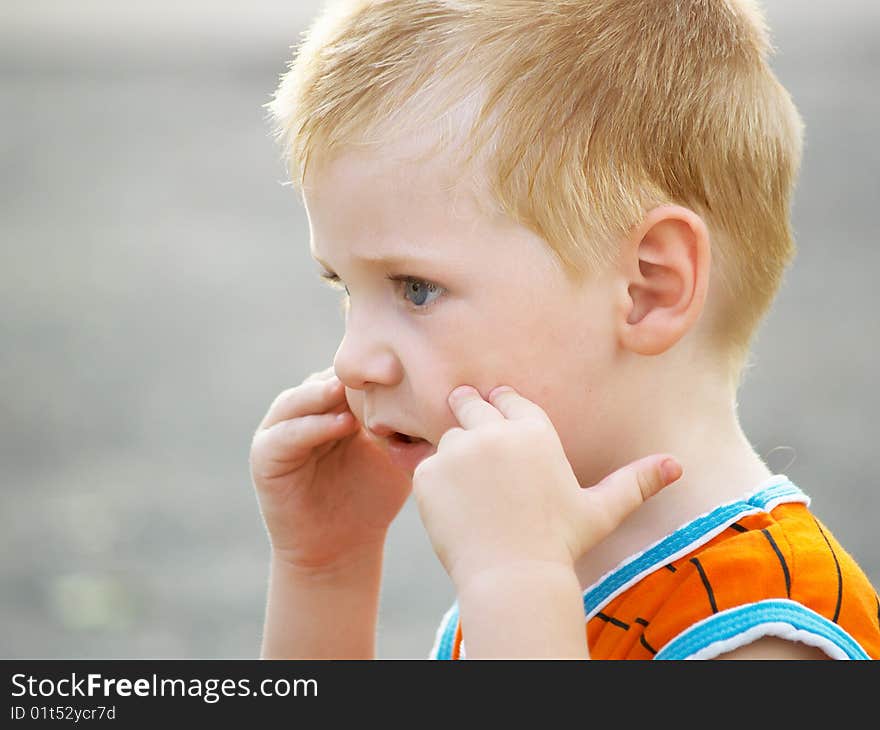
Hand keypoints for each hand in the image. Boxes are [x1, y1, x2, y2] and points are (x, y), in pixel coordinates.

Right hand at [249, 366, 412, 570]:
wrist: (340, 548)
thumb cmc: (373, 498)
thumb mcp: (396, 455)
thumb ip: (410, 427)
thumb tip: (448, 397)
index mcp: (335, 402)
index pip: (351, 372)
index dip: (375, 365)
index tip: (407, 356)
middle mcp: (306, 408)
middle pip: (326, 378)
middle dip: (352, 374)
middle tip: (381, 365)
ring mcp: (282, 428)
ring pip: (302, 398)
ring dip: (327, 392)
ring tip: (353, 390)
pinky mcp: (265, 454)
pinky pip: (287, 434)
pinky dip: (312, 426)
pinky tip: (342, 425)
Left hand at [412, 385, 681, 591]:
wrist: (513, 577)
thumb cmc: (560, 544)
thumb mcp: (601, 510)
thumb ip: (635, 482)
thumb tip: (677, 465)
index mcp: (535, 429)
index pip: (509, 398)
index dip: (502, 407)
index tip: (498, 418)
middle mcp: (494, 431)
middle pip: (470, 404)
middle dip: (468, 410)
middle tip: (470, 430)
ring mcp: (458, 450)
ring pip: (448, 438)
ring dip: (455, 454)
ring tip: (469, 489)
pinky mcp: (430, 472)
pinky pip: (427, 466)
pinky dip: (435, 483)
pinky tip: (454, 508)